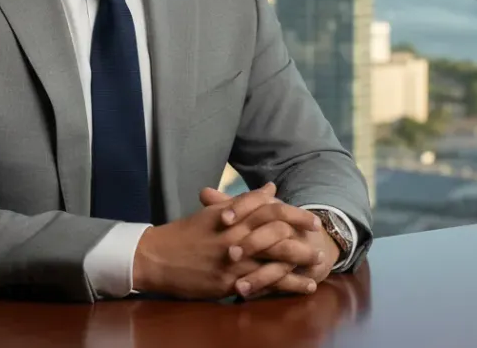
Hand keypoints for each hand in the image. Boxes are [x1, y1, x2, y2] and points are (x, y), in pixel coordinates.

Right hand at [132, 184, 320, 299]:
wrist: (156, 257)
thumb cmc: (187, 233)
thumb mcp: (216, 212)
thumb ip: (246, 201)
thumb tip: (272, 189)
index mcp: (232, 216)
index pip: (271, 210)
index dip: (296, 215)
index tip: (314, 221)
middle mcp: (234, 236)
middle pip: (277, 235)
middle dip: (302, 242)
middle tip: (320, 246)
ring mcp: (231, 261)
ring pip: (272, 262)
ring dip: (298, 266)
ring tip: (318, 268)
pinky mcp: (227, 282)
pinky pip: (261, 284)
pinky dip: (283, 286)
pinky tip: (300, 288)